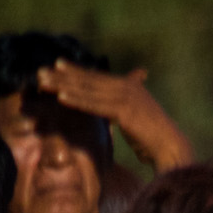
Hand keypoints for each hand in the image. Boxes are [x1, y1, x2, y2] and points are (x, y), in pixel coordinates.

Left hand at [34, 63, 190, 171]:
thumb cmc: (153, 137)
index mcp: (131, 85)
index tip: (56, 65)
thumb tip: (110, 109)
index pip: (98, 77)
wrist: (171, 147)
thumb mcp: (137, 115)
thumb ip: (123, 105)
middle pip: (90, 80)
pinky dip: (78, 101)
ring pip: (89, 91)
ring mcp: (127, 98)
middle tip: (41, 71)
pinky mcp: (125, 111)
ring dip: (64, 86)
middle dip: (64, 76)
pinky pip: (96, 105)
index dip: (76, 71)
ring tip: (44, 82)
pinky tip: (61, 97)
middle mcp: (129, 87)